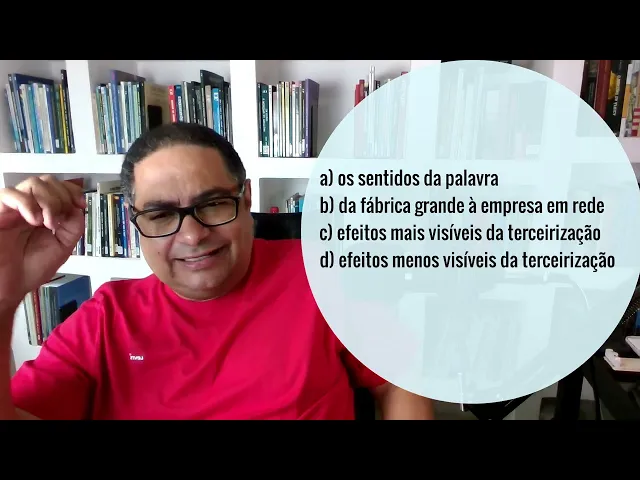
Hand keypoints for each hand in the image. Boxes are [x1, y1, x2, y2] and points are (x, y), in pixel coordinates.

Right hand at [0, 175, 84, 310]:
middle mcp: (28, 207)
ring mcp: (12, 208)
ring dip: (48, 200)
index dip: (72, 191)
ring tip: (47, 223)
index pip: (59, 188)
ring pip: (33, 183)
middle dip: (61, 197)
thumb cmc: (29, 269)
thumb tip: (77, 207)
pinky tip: (33, 221)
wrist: (6, 288)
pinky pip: (9, 194)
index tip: (80, 204)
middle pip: (48, 181)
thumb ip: (73, 226)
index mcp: (44, 213)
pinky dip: (27, 203)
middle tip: (59, 220)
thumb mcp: (62, 247)